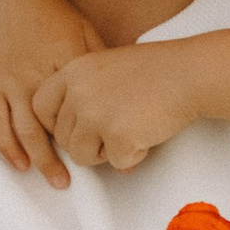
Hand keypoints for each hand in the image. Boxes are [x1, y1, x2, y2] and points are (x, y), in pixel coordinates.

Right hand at [0, 5, 97, 189]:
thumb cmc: (47, 9)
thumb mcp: (82, 27)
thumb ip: (101, 57)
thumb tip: (127, 85)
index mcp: (66, 60)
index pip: (85, 105)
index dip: (100, 131)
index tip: (115, 151)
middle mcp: (37, 74)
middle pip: (57, 125)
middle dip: (73, 155)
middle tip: (89, 179)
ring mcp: (10, 81)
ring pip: (27, 130)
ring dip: (43, 160)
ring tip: (58, 181)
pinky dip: (9, 147)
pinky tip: (21, 166)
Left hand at [34, 43, 201, 174]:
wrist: (189, 73)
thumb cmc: (157, 69)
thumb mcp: (107, 66)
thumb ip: (84, 92)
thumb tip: (74, 128)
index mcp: (73, 72)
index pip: (40, 107)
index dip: (56, 123)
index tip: (75, 127)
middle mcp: (78, 93)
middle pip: (62, 138)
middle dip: (88, 142)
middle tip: (116, 130)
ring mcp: (95, 115)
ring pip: (81, 156)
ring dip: (105, 152)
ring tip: (130, 132)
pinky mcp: (117, 137)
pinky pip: (115, 162)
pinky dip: (133, 155)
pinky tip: (147, 133)